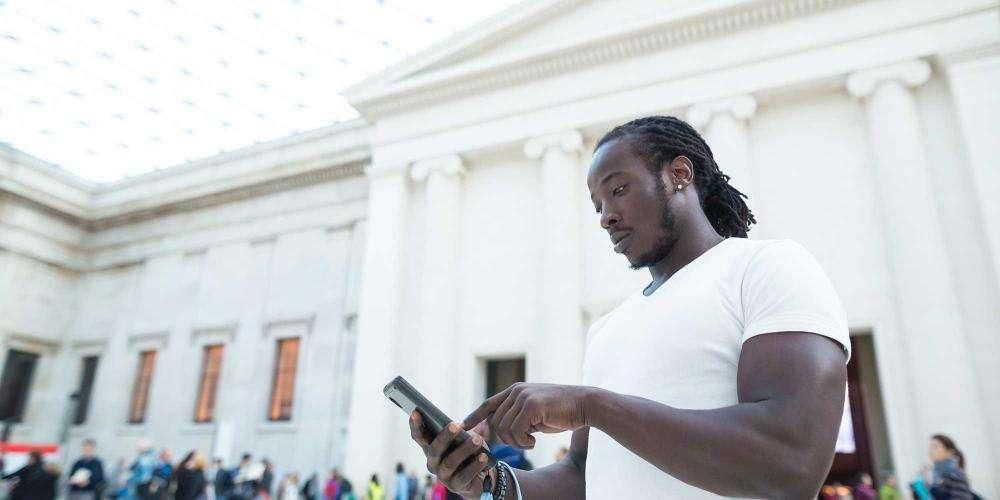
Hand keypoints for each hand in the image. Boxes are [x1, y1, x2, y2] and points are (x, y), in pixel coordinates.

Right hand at [408, 411, 492, 498]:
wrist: (480, 476)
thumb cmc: (468, 452)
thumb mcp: (462, 439)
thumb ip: (456, 433)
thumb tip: (457, 426)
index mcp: (431, 448)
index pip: (419, 437)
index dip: (415, 425)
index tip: (416, 412)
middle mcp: (433, 463)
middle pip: (434, 449)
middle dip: (445, 436)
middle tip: (455, 425)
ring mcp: (443, 476)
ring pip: (449, 462)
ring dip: (464, 450)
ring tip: (477, 440)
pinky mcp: (455, 486)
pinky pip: (464, 475)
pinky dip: (474, 466)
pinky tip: (483, 457)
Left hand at [463, 382, 591, 448]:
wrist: (585, 404)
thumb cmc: (562, 412)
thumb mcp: (535, 413)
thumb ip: (518, 416)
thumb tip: (501, 429)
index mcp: (516, 391)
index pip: (489, 403)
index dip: (475, 415)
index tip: (463, 425)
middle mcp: (517, 391)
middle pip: (496, 422)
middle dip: (507, 439)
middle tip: (525, 443)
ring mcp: (523, 396)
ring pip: (504, 428)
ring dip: (516, 442)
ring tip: (531, 441)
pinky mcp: (531, 405)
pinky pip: (516, 431)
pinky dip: (523, 442)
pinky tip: (535, 440)